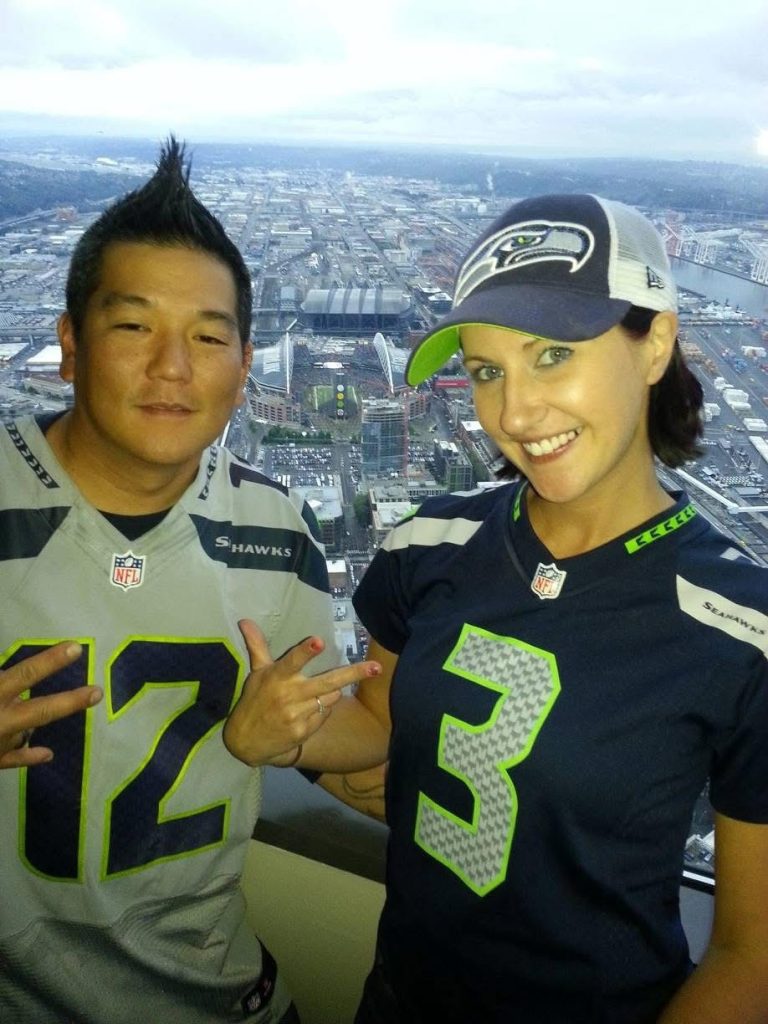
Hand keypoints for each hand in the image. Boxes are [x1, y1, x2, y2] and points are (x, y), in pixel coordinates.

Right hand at [0, 642, 102, 768]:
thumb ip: (2, 679)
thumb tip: (9, 673)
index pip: (25, 674)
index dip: (50, 661)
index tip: (76, 649)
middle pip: (40, 710)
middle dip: (70, 701)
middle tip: (98, 693)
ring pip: (26, 730)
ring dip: (35, 720)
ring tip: (63, 703)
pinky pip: (12, 760)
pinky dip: (29, 756)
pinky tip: (47, 754)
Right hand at [223, 619, 381, 766]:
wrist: (245, 742)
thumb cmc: (254, 700)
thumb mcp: (256, 672)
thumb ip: (257, 645)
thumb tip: (244, 620)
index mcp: (277, 677)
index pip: (292, 661)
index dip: (306, 652)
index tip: (319, 642)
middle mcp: (289, 695)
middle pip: (328, 682)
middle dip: (354, 674)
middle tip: (376, 667)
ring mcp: (298, 715)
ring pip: (331, 697)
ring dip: (331, 691)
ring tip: (317, 691)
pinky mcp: (304, 731)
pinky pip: (325, 713)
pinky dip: (322, 708)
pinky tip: (309, 709)